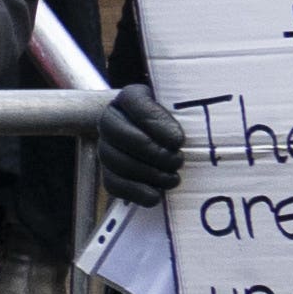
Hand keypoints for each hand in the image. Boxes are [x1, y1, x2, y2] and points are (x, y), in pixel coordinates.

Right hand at [93, 87, 188, 205]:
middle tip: (178, 161)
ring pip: (115, 161)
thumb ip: (186, 110)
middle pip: (119, 134)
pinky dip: (135, 192)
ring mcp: (106, 147)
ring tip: (172, 179)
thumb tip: (183, 138)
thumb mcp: (182, 110)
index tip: (179, 141)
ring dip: (147, 173)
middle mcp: (110, 119)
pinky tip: (156, 195)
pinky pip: (113, 183)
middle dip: (152, 152)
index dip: (155, 123)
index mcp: (130, 98)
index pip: (134, 103)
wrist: (166, 140)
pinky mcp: (108, 171)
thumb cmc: (180, 123)